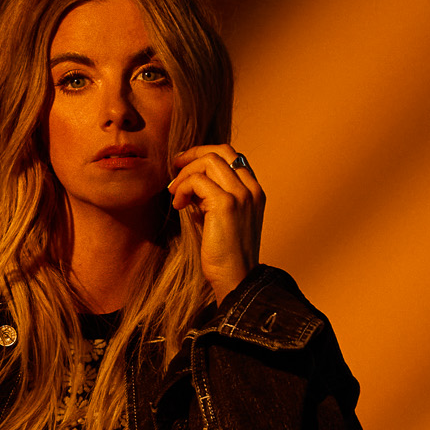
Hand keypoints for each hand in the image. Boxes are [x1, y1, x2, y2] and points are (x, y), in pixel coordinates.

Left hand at [168, 143, 263, 303]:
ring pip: (209, 161)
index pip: (232, 155)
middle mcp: (251, 189)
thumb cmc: (223, 252)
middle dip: (194, 154)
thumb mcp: (218, 216)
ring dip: (185, 173)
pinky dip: (182, 188)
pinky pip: (197, 180)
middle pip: (222, 151)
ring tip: (175, 193)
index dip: (205, 154)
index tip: (185, 166)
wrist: (235, 278)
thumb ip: (210, 195)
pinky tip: (178, 205)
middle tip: (175, 167)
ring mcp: (242, 195)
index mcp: (254, 191)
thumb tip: (188, 178)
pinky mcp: (226, 204)